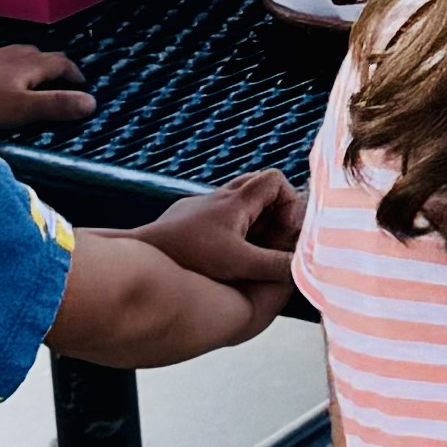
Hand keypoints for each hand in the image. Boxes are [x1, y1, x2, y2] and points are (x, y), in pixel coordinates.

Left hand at [0, 39, 98, 137]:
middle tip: (52, 81)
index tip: (80, 83)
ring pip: (0, 53)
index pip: (59, 62)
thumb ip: (56, 105)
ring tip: (14, 78)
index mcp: (24, 64)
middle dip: (45, 66)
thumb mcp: (21, 111)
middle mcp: (1, 52)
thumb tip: (90, 102)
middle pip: (31, 54)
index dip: (73, 73)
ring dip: (12, 63)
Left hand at [147, 171, 302, 324]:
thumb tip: (306, 267)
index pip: (275, 180)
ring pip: (240, 202)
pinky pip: (221, 216)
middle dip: (274, 210)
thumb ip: (275, 265)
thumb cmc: (188, 258)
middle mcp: (219, 197)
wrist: (140, 257)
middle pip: (259, 186)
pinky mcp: (188, 220)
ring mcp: (202, 207)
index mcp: (236, 201)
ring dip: (254, 221)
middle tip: (275, 237)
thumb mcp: (239, 263)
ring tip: (253, 248)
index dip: (289, 202)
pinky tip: (226, 255)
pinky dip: (233, 229)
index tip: (286, 230)